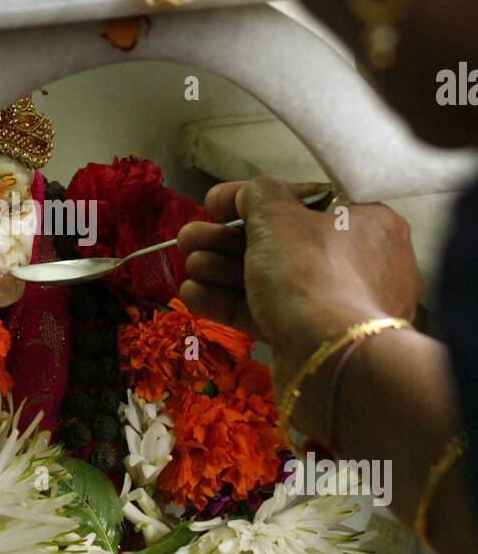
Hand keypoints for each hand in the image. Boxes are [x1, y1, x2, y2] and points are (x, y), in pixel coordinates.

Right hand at [177, 177, 422, 429]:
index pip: (303, 199)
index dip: (251, 198)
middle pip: (280, 241)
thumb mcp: (278, 216)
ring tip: (187, 263)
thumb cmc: (309, 272)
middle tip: (187, 238)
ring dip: (221, 268)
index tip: (212, 203)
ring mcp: (336, 304)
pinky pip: (269, 312)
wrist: (328, 358)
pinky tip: (192, 294)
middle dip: (225, 239)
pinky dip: (230, 302)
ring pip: (270, 278)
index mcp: (366, 220)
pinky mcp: (311, 339)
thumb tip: (252, 195)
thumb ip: (259, 194)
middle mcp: (358, 260)